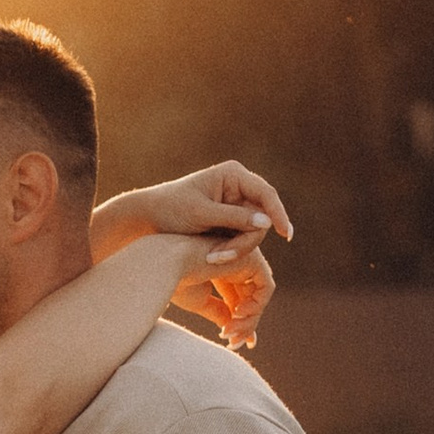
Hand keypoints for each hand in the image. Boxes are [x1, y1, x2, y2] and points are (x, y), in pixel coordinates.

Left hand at [113, 159, 293, 247]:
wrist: (148, 218)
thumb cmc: (170, 210)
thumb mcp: (200, 214)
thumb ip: (233, 218)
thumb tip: (266, 224)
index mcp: (233, 175)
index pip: (265, 194)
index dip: (277, 213)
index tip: (285, 234)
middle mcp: (239, 188)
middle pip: (261, 217)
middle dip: (244, 240)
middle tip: (221, 257)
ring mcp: (236, 205)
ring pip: (253, 232)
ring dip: (236, 248)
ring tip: (212, 258)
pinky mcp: (230, 222)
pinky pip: (242, 238)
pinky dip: (230, 250)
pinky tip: (213, 257)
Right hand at [172, 241, 276, 353]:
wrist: (167, 265)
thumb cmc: (175, 280)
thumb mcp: (200, 301)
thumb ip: (219, 312)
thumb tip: (230, 327)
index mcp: (219, 269)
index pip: (237, 299)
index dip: (239, 323)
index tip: (233, 343)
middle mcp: (235, 262)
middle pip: (250, 299)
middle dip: (246, 325)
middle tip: (234, 344)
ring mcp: (245, 258)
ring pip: (259, 296)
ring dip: (249, 320)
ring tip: (230, 332)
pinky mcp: (252, 259)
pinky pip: (265, 287)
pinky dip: (256, 306)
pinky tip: (238, 314)